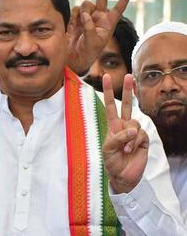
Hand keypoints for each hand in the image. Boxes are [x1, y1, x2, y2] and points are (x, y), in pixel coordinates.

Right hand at [67, 0, 132, 73]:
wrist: (74, 58)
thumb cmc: (88, 53)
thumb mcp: (93, 42)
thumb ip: (90, 26)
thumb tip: (84, 13)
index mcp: (108, 23)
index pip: (118, 9)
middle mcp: (98, 17)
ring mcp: (87, 16)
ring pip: (85, 4)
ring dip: (83, 12)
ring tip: (81, 25)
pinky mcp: (75, 18)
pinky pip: (75, 10)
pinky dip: (75, 16)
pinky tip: (74, 26)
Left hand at [101, 74, 148, 193]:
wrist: (123, 176)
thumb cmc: (112, 162)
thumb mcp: (107, 148)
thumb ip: (117, 137)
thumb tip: (131, 129)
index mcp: (113, 126)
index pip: (111, 106)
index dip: (109, 92)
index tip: (107, 77)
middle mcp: (124, 126)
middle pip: (127, 105)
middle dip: (128, 90)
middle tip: (129, 76)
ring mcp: (135, 133)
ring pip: (134, 123)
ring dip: (129, 137)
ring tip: (125, 149)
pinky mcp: (144, 140)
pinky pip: (140, 134)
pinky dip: (134, 142)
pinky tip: (131, 150)